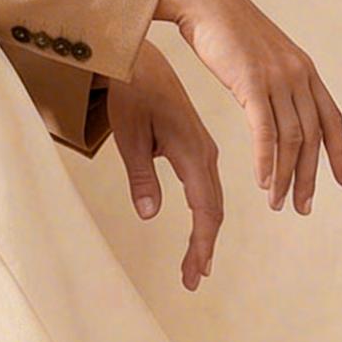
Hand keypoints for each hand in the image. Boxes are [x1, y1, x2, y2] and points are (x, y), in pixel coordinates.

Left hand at [106, 40, 222, 291]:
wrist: (141, 61)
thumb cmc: (132, 94)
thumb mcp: (129, 136)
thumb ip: (141, 176)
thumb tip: (149, 214)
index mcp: (191, 151)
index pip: (204, 208)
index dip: (201, 243)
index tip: (195, 272)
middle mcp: (204, 154)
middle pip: (212, 211)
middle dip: (203, 248)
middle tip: (193, 281)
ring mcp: (203, 152)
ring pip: (211, 203)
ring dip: (204, 236)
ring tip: (194, 268)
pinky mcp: (196, 150)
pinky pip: (206, 190)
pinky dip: (203, 217)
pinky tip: (198, 234)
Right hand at [155, 0, 341, 213]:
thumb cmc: (224, 29)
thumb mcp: (259, 58)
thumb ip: (273, 82)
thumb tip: (275, 103)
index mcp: (304, 70)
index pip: (332, 119)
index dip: (340, 153)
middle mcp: (298, 74)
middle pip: (313, 137)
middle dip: (310, 177)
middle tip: (303, 208)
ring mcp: (277, 77)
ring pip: (291, 138)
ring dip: (285, 176)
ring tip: (278, 204)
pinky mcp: (251, 82)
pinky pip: (265, 130)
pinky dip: (267, 160)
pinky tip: (264, 182)